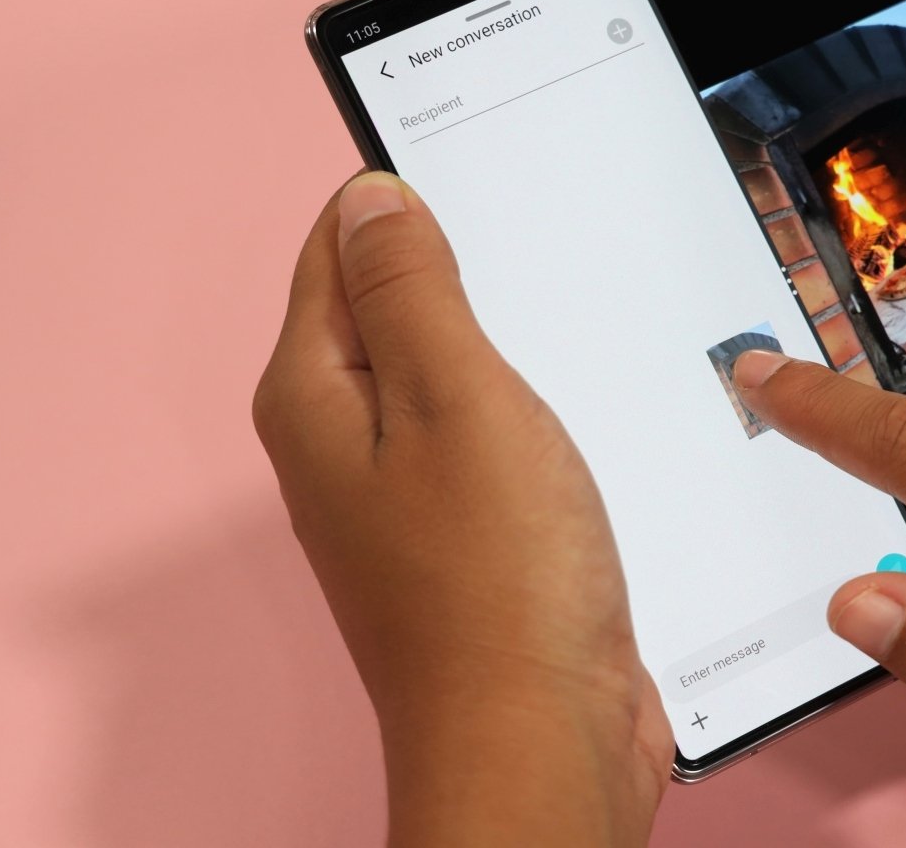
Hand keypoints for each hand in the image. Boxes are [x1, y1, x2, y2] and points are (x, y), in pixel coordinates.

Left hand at [253, 172, 670, 846]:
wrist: (542, 739)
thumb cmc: (499, 582)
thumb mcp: (459, 398)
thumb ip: (412, 287)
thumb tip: (372, 197)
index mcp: (314, 397)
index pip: (339, 246)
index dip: (409, 198)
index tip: (488, 166)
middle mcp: (343, 445)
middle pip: (393, 310)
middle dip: (468, 268)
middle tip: (550, 240)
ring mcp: (405, 497)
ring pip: (451, 377)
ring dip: (511, 344)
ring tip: (581, 317)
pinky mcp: (468, 538)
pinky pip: (491, 440)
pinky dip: (536, 412)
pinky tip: (591, 410)